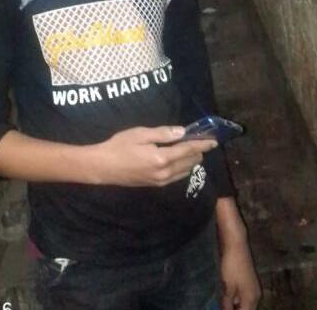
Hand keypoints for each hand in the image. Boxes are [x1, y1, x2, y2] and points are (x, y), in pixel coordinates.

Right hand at [94, 125, 217, 186]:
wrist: (103, 167)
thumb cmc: (119, 146)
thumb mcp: (140, 134)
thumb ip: (162, 133)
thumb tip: (182, 132)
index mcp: (162, 158)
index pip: (188, 150)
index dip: (202, 144)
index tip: (213, 139)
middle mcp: (165, 173)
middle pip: (190, 162)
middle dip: (199, 152)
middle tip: (202, 140)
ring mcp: (161, 181)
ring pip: (185, 171)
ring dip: (192, 160)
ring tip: (194, 149)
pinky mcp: (156, 184)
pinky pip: (177, 176)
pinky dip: (183, 167)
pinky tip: (181, 160)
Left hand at [220, 238, 260, 308]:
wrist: (236, 243)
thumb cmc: (231, 266)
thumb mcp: (227, 287)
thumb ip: (227, 304)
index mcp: (252, 299)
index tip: (223, 309)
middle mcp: (256, 295)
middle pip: (246, 309)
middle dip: (235, 309)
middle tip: (222, 306)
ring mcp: (253, 287)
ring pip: (244, 303)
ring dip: (235, 305)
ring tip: (223, 303)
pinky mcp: (249, 280)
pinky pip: (243, 295)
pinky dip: (236, 298)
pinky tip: (226, 295)